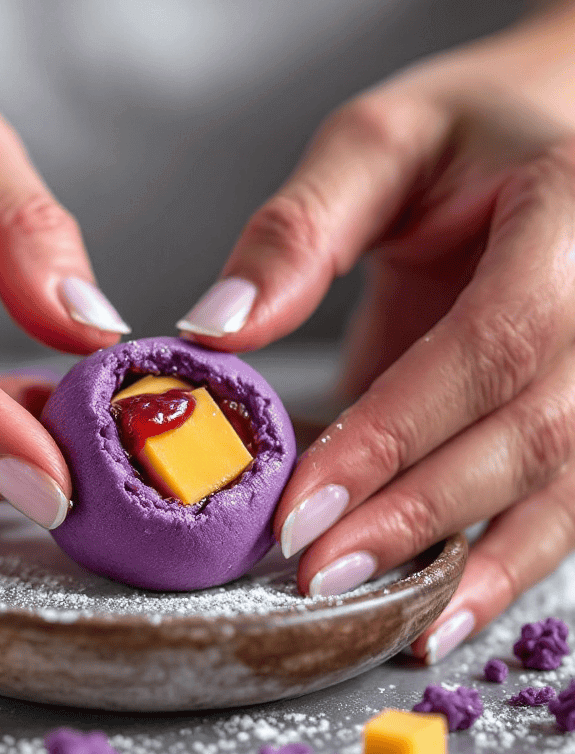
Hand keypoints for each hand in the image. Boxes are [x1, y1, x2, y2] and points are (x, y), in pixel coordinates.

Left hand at [178, 13, 574, 660]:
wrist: (559, 129)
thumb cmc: (471, 130)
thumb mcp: (378, 143)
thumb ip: (299, 232)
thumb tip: (215, 332)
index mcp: (574, 208)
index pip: (492, 343)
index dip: (397, 434)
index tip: (300, 507)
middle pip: (538, 431)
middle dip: (423, 514)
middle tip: (317, 575)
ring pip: (573, 484)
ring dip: (479, 563)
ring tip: (391, 624)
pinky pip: (573, 495)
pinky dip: (512, 557)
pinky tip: (448, 604)